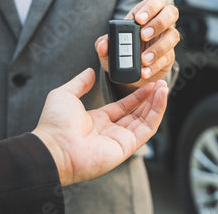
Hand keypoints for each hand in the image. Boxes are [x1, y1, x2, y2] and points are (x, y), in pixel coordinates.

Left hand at [32, 68, 167, 185]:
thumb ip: (80, 83)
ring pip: (146, 120)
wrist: (53, 147)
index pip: (124, 107)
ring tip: (164, 87)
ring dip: (157, 103)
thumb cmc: (54, 125)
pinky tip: (161, 97)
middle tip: (161, 84)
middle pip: (138, 113)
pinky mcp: (127, 146)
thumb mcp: (65, 95)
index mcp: (97, 120)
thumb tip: (90, 71)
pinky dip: (157, 112)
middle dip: (151, 98)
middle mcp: (110, 131)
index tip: (148, 85)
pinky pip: (147, 128)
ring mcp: (120, 140)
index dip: (137, 96)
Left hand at [95, 0, 179, 86]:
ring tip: (143, 59)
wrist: (129, 73)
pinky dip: (155, 65)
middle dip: (159, 23)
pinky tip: (144, 71)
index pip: (155, 1)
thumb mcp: (109, 48)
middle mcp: (160, 24)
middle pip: (172, 12)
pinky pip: (168, 57)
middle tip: (143, 36)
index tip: (139, 20)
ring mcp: (166, 39)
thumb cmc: (121, 53)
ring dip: (159, 47)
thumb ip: (103, 44)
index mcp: (145, 14)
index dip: (150, 7)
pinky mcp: (169, 55)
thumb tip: (103, 45)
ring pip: (174, 35)